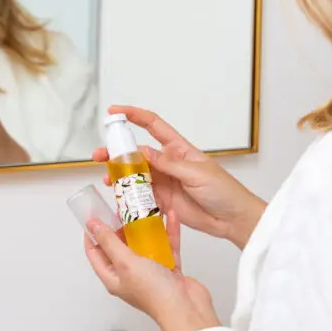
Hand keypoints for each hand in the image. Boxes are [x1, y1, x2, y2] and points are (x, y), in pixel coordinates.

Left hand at [85, 220, 220, 330]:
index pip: (96, 253)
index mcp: (113, 277)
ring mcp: (150, 271)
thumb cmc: (154, 294)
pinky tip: (170, 217)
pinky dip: (168, 232)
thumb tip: (93, 226)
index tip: (94, 216)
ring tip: (146, 208)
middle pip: (120, 246)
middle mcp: (130, 274)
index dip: (92, 234)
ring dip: (146, 227)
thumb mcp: (125, 263)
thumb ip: (109, 242)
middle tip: (123, 207)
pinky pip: (166, 246)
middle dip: (120, 226)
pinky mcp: (168, 268)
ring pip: (145, 244)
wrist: (185, 308)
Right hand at [94, 106, 265, 249]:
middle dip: (116, 152)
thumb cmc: (223, 190)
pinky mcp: (163, 201)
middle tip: (99, 156)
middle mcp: (167, 163)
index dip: (134, 115)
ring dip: (119, 176)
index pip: (153, 125)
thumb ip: (169, 164)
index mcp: (178, 149)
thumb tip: (144, 151)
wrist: (233, 219)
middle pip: (137, 153)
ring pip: (135, 175)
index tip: (114, 111)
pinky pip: (141, 197)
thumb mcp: (196, 173)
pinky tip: (119, 199)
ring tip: (107, 181)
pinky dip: (128, 197)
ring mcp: (164, 182)